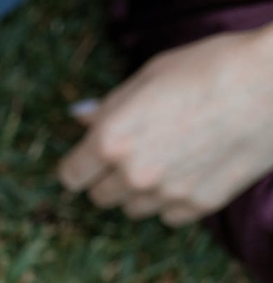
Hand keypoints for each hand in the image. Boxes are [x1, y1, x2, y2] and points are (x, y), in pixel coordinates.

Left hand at [58, 25, 272, 226]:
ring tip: (166, 159)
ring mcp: (169, 194)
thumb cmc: (212, 66)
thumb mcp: (149, 76)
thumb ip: (111, 106)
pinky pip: (170, 216)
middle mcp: (134, 174)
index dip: (78, 166)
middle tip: (131, 155)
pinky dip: (173, 200)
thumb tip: (81, 118)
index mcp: (111, 140)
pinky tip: (190, 171)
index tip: (86, 160)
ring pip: (134, 210)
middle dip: (107, 179)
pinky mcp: (202, 205)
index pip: (70, 176)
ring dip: (139, 192)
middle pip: (100, 197)